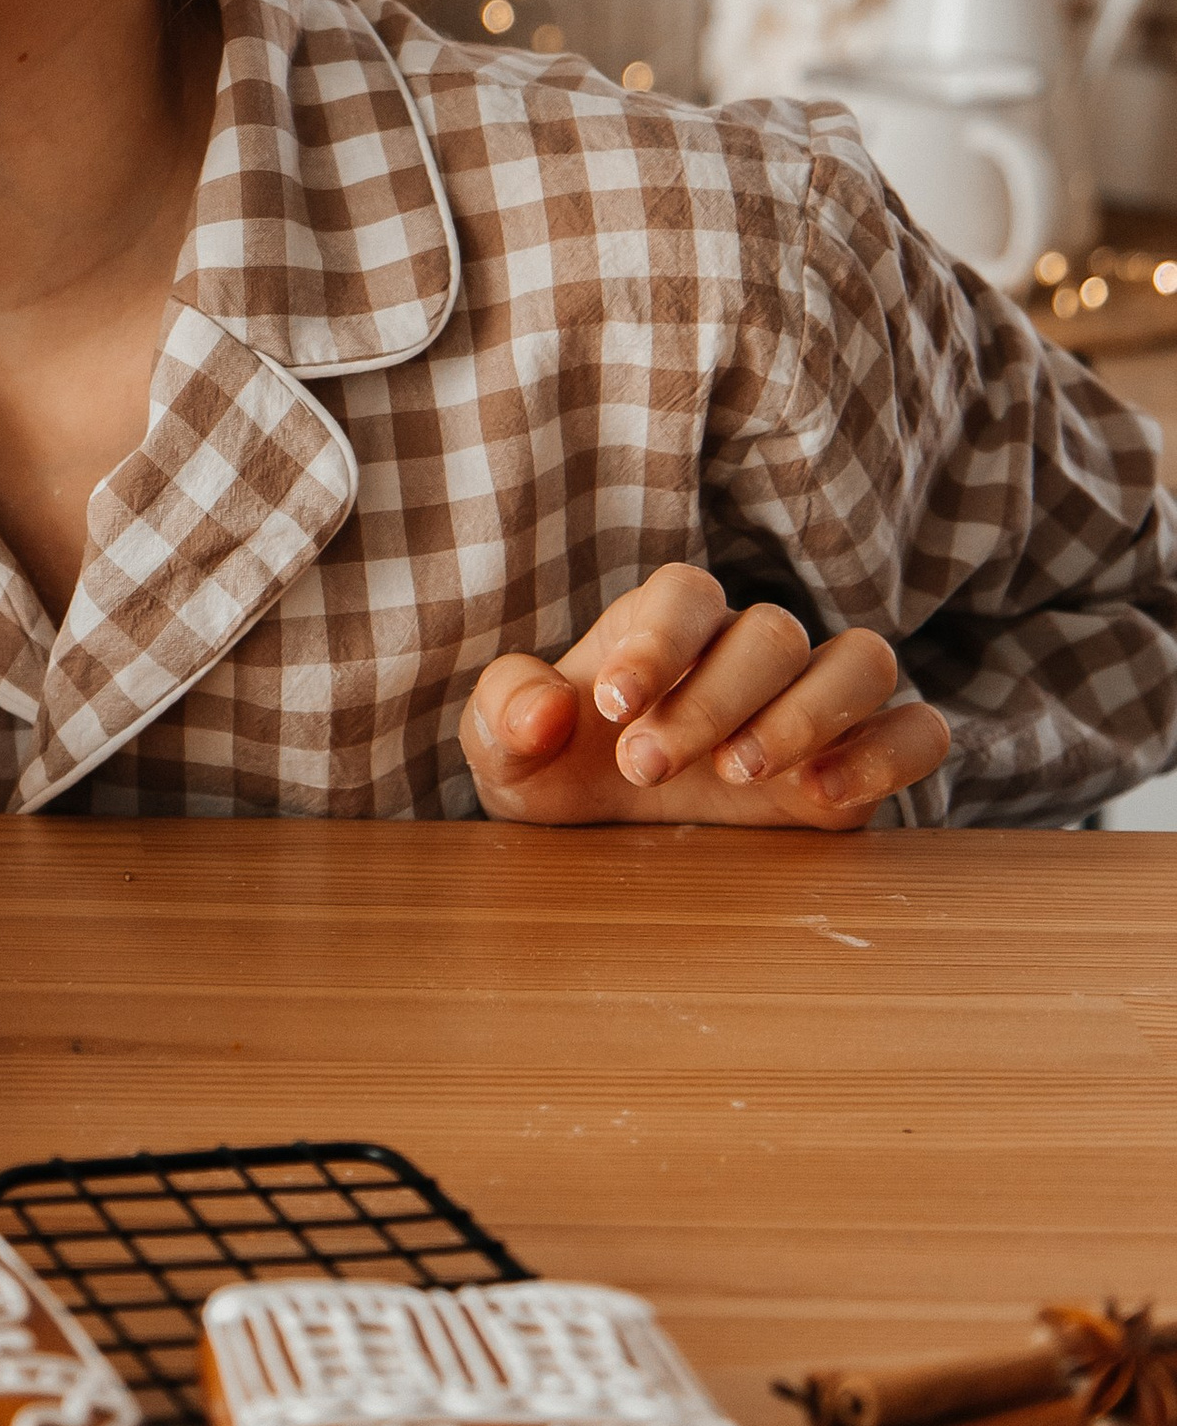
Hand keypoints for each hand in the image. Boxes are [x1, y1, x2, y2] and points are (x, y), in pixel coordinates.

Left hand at [461, 564, 948, 828]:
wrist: (615, 831)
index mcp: (669, 624)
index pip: (686, 594)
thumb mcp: (506, 749)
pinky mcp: (865, 757)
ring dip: (809, 714)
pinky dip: (890, 754)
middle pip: (772, 633)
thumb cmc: (562, 769)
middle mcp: (751, 649)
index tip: (612, 708)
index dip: (658, 642)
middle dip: (711, 702)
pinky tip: (826, 797)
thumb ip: (507, 712)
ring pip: (861, 661)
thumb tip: (546, 710)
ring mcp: (816, 699)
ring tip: (743, 774)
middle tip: (645, 769)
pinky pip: (918, 730)